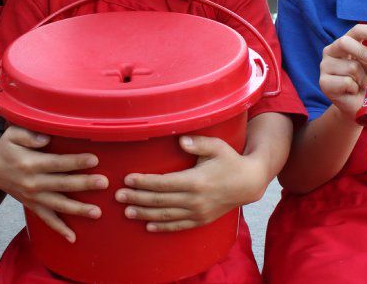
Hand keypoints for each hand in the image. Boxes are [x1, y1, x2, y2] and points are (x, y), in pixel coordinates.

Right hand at [0, 126, 106, 242]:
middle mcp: (32, 182)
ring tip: (97, 212)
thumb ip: (28, 135)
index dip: (75, 161)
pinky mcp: (32, 205)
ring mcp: (33, 197)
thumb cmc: (7, 146)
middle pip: (62, 184)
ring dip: (78, 209)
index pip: (57, 163)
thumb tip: (46, 139)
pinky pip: (47, 219)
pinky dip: (59, 229)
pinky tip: (73, 238)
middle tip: (104, 183)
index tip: (94, 159)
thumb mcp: (12, 134)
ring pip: (58, 205)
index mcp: (30, 164)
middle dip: (84, 184)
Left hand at [116, 135, 268, 232]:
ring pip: (166, 215)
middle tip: (118, 196)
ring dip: (144, 214)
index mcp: (196, 181)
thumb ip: (199, 143)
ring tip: (127, 212)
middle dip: (137, 198)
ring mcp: (198, 212)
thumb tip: (181, 140)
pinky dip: (162, 226)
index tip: (128, 179)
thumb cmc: (230, 160)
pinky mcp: (201, 220)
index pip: (163, 183)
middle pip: (159, 201)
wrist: (248, 183)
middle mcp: (195, 200)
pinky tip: (148, 225)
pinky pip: (178, 226)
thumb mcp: (217, 147)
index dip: (144, 182)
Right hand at [319, 24, 366, 117]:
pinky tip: (352, 91)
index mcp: (346, 43)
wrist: (362, 105)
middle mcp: (332, 51)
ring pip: (350, 66)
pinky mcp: (324, 82)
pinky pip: (345, 81)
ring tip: (363, 84)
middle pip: (345, 42)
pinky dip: (354, 88)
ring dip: (363, 78)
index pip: (355, 31)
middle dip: (363, 51)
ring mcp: (326, 66)